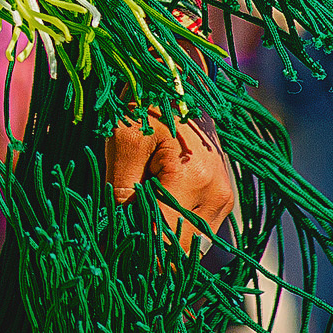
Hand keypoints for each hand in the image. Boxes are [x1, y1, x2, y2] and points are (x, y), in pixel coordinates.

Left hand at [107, 110, 234, 248]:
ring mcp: (223, 200)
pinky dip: (172, 234)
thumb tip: (120, 233)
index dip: (135, 249)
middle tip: (116, 241)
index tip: (109, 247)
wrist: (177, 81)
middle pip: (180, 251)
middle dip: (148, 252)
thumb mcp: (122, 141)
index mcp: (194, 181)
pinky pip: (195, 233)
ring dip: (161, 244)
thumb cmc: (145, 104)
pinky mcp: (220, 200)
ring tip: (131, 227)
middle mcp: (217, 197)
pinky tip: (149, 220)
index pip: (163, 239)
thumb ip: (122, 192)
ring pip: (190, 247)